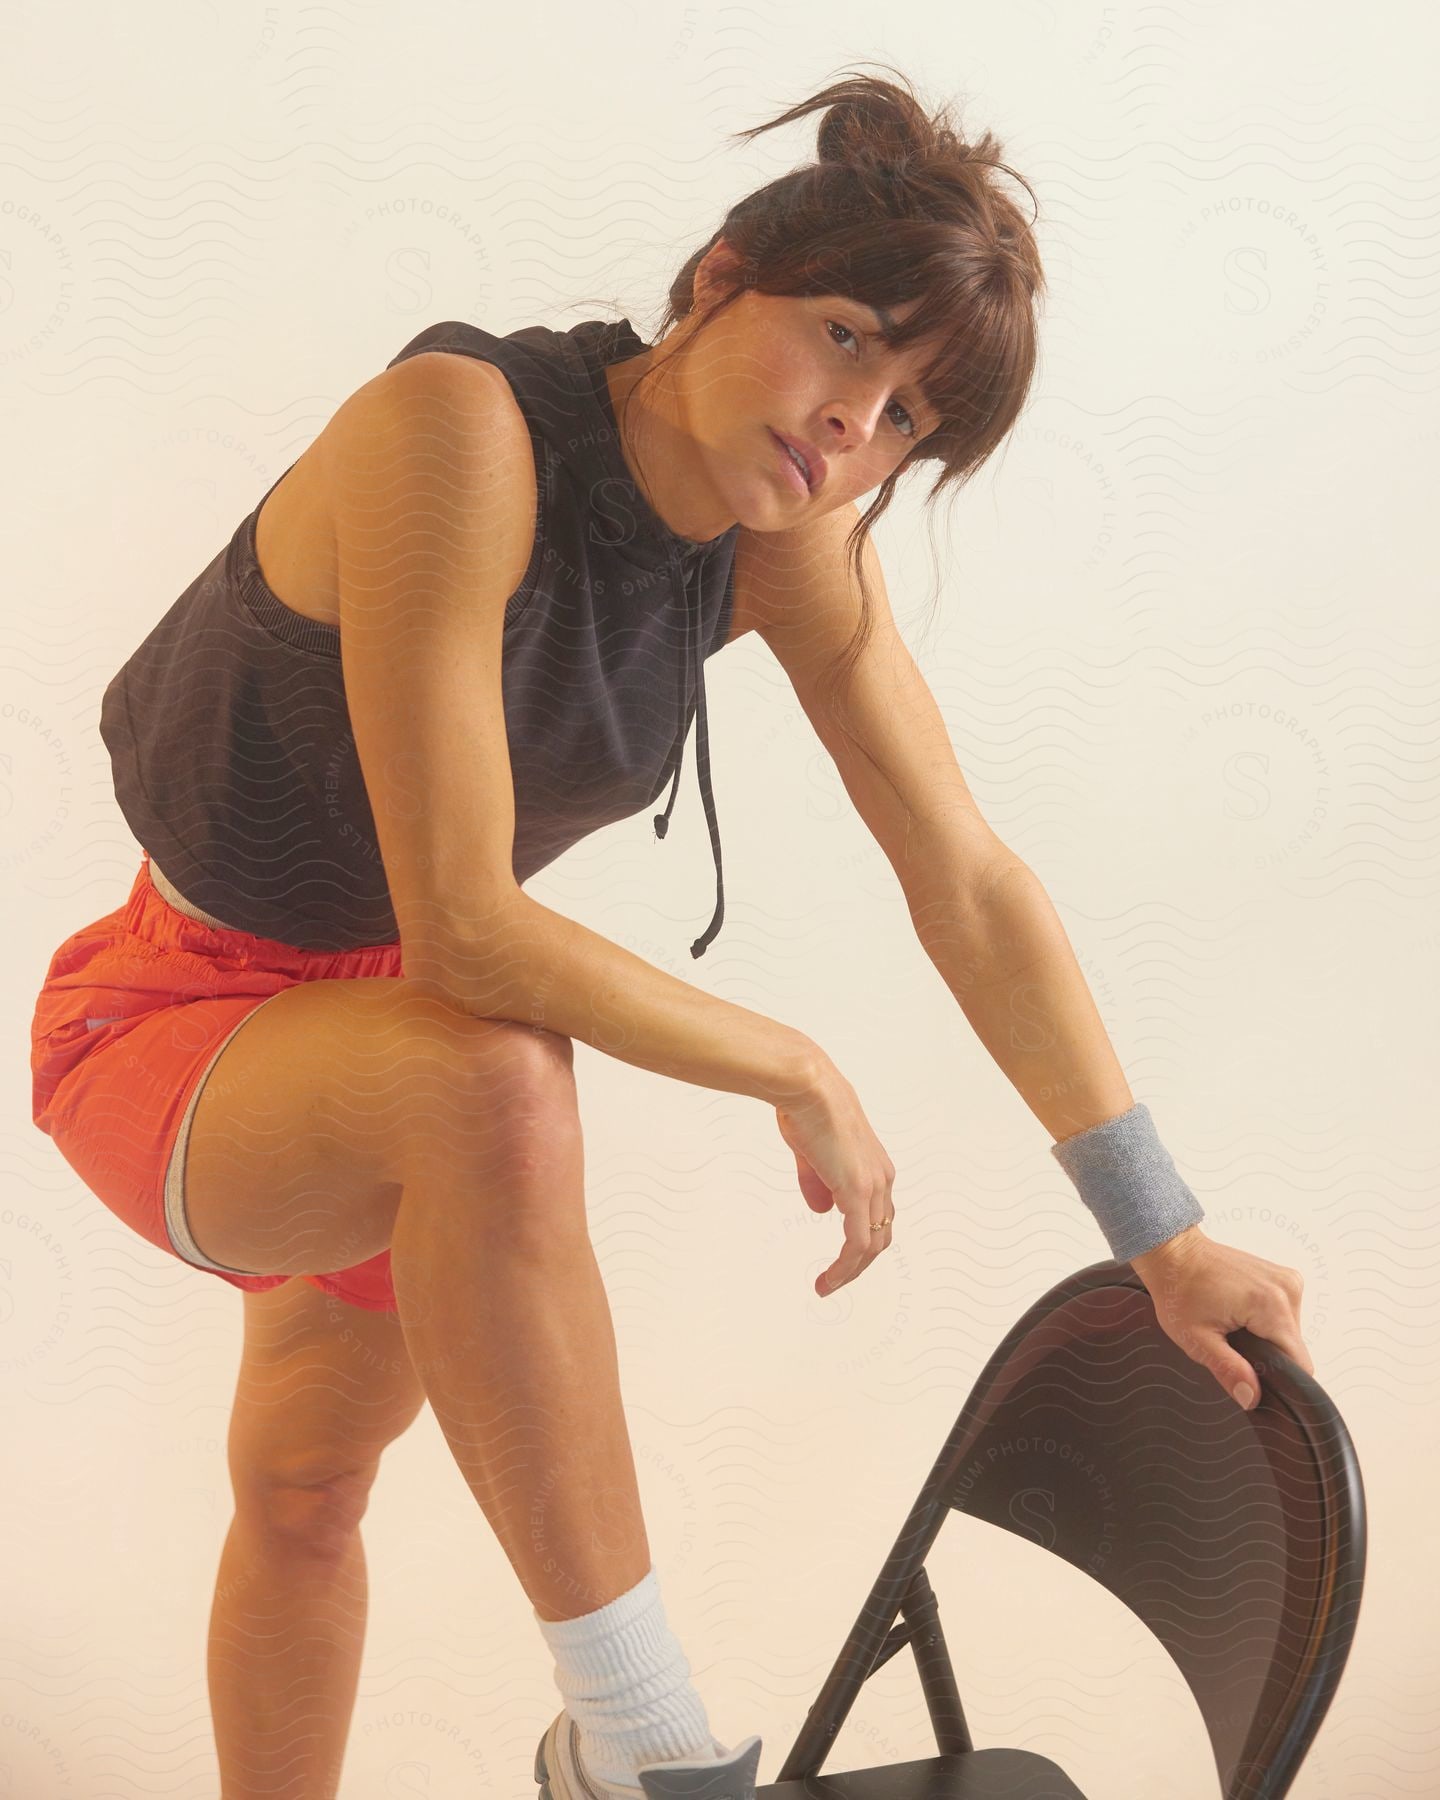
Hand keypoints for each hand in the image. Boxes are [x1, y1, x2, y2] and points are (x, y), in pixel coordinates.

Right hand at [773, 1061, 895, 1296]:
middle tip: (834, 1280)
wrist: (807, 1087)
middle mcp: (882, 1179)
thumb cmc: (807, 1109)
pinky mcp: (858, 1192)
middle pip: (880, 1236)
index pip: (877, 1216)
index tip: (841, 1259)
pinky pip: (857, 1243)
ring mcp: (873, 1186)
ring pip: (872, 1245)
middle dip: (859, 1264)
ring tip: (828, 1286)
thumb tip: (821, 1210)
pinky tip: (828, 1280)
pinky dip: (845, 1267)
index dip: (861, 1241)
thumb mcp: (812, 1154)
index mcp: (874, 1168)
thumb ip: (818, 1183)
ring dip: (851, 1271)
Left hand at [1130, 1225, 1314, 1409]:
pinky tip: (1239, 1314)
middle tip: (1231, 1344)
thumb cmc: (1178, 1289)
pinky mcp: (1283, 1276)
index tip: (1252, 1376)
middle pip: (1293, 1348)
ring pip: (1289, 1333)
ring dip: (1265, 1338)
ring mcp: (1288, 1279)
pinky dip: (1265, 1321)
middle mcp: (1287, 1289)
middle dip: (1266, 1355)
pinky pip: (1285, 1314)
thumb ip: (1229, 1371)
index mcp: (1271, 1304)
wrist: (1173, 1253)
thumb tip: (1252, 1398)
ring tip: (1232, 1325)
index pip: (1298, 1363)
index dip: (1278, 1379)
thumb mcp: (1196, 1339)